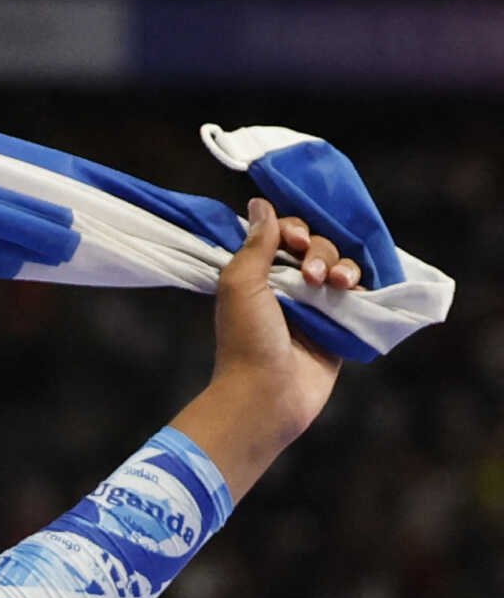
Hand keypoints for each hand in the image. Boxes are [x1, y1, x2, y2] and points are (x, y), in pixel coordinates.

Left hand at [173, 197, 358, 495]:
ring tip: (334, 283)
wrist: (268, 393)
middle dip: (318, 251)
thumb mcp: (240, 285)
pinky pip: (357, 293)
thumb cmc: (247, 340)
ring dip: (341, 266)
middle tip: (310, 275)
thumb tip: (260, 203)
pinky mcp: (339, 323)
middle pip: (316, 245)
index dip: (293, 229)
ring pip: (339, 265)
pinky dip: (358, 285)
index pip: (283, 233)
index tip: (293, 240)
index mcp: (257, 272)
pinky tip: (351, 290)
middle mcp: (285, 284)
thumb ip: (255, 244)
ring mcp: (314, 304)